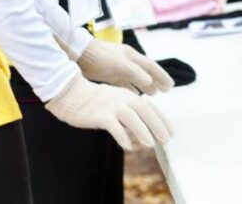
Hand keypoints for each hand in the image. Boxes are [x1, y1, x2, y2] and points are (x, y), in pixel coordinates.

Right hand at [45, 75, 173, 150]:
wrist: (71, 94)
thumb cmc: (94, 102)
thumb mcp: (115, 102)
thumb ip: (128, 113)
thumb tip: (141, 130)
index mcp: (129, 96)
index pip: (151, 108)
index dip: (162, 120)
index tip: (171, 132)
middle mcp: (123, 99)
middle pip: (146, 111)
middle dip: (158, 126)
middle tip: (166, 140)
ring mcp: (112, 106)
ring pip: (132, 118)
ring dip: (143, 131)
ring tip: (150, 145)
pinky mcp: (100, 115)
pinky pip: (114, 127)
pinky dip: (122, 136)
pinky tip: (128, 147)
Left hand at [77, 39, 174, 94]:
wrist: (77, 54)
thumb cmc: (99, 57)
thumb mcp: (118, 64)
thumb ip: (134, 72)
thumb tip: (150, 82)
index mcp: (132, 56)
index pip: (151, 67)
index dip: (162, 76)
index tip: (170, 86)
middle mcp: (128, 61)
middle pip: (146, 72)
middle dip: (157, 80)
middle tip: (166, 90)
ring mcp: (119, 68)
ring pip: (136, 78)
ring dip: (146, 85)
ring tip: (154, 95)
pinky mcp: (109, 74)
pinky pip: (125, 83)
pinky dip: (132, 89)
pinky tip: (134, 96)